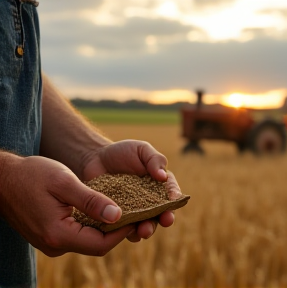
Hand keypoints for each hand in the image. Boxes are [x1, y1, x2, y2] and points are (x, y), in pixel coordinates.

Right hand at [0, 155, 134, 256]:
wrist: (4, 179)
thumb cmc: (32, 175)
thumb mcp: (64, 182)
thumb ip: (91, 201)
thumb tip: (117, 216)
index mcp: (58, 234)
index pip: (101, 244)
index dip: (122, 232)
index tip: (138, 216)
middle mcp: (55, 244)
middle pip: (96, 245)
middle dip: (117, 231)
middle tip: (135, 213)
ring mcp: (52, 241)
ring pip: (88, 240)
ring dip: (106, 227)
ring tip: (123, 210)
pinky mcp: (52, 234)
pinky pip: (78, 234)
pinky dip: (93, 224)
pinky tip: (101, 210)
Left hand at [81, 140, 181, 241]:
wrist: (96, 158)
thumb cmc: (122, 152)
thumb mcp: (142, 149)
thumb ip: (155, 160)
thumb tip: (163, 176)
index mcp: (159, 185)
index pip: (171, 193)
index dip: (174, 198)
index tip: (174, 201)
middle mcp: (150, 201)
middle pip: (161, 213)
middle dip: (164, 218)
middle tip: (165, 220)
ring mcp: (134, 211)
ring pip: (144, 224)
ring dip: (147, 229)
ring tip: (144, 230)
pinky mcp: (117, 217)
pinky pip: (123, 229)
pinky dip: (124, 232)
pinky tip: (122, 231)